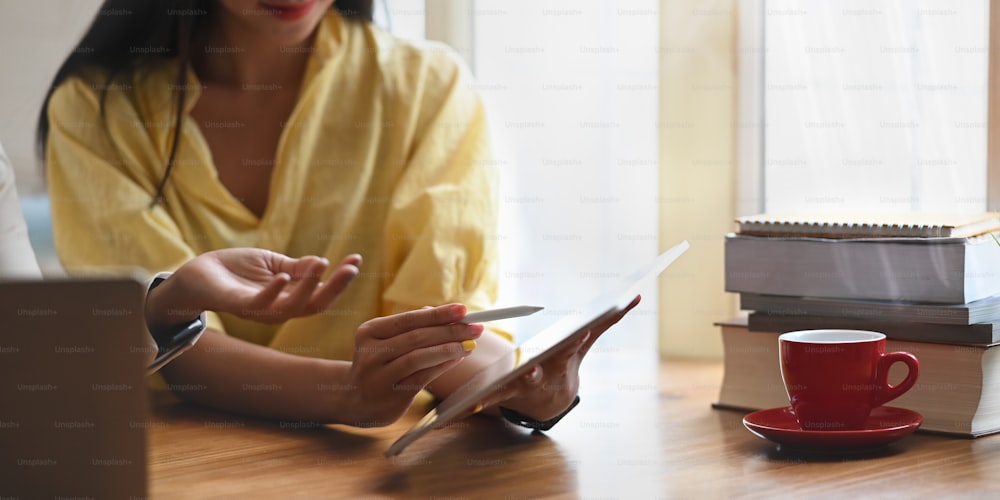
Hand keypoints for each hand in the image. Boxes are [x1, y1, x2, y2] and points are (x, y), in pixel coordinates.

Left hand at [145, 249, 361, 328]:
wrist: (197, 275)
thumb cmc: (235, 270)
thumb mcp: (273, 264)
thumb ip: (296, 267)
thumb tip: (323, 263)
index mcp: (288, 299)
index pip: (321, 295)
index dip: (340, 280)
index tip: (356, 260)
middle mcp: (277, 310)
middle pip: (315, 305)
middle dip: (336, 287)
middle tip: (351, 267)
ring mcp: (259, 310)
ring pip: (292, 308)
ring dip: (309, 287)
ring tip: (322, 265)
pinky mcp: (238, 305)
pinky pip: (259, 305)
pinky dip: (273, 291)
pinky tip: (284, 275)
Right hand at [343, 304, 482, 426]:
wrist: (356, 400)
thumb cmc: (380, 362)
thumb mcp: (387, 341)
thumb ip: (413, 328)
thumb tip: (450, 317)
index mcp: (369, 331)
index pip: (409, 319)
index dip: (438, 314)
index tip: (463, 309)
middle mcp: (370, 352)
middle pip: (416, 337)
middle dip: (450, 331)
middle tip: (475, 327)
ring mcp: (379, 375)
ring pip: (419, 358)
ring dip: (448, 349)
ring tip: (469, 344)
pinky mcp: (391, 395)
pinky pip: (422, 377)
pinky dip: (443, 366)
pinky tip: (457, 359)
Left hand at [474, 295, 641, 422]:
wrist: (550, 401)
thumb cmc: (564, 362)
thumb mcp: (584, 344)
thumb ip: (606, 321)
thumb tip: (634, 296)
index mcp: (562, 359)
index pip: (570, 347)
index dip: (575, 339)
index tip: (581, 329)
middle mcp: (543, 374)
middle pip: (539, 370)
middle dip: (534, 369)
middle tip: (528, 368)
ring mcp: (522, 386)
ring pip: (509, 388)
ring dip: (497, 393)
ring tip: (479, 398)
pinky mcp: (502, 393)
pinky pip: (489, 398)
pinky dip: (478, 403)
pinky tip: (465, 407)